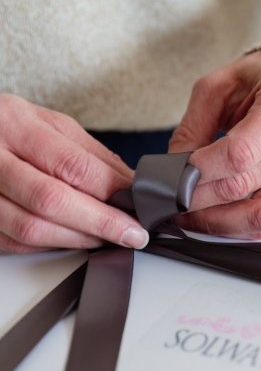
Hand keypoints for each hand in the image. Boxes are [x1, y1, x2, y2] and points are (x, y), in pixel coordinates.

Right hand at [0, 94, 148, 252]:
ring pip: (32, 228)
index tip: (138, 210)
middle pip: (52, 200)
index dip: (111, 194)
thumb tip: (131, 187)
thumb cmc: (11, 128)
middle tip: (131, 234)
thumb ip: (91, 156)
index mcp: (15, 124)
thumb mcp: (51, 126)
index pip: (72, 165)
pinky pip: (17, 243)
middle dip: (101, 222)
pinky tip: (74, 240)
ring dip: (79, 239)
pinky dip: (52, 245)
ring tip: (107, 238)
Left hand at [170, 50, 260, 238]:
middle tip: (171, 201)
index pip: (241, 151)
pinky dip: (238, 228)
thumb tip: (172, 171)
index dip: (201, 170)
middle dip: (198, 199)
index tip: (176, 175)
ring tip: (192, 216)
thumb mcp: (222, 84)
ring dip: (219, 223)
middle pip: (244, 186)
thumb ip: (193, 126)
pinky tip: (217, 218)